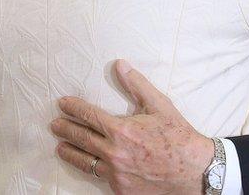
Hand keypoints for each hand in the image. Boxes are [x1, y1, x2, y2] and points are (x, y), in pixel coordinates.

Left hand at [52, 60, 213, 194]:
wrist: (193, 170)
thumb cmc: (177, 135)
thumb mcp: (160, 105)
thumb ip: (136, 85)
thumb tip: (119, 65)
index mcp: (122, 130)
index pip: (89, 116)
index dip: (73, 108)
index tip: (63, 104)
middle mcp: (114, 153)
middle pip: (81, 139)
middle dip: (65, 130)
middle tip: (55, 124)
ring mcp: (116, 173)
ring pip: (84, 162)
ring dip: (70, 152)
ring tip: (60, 147)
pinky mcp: (120, 188)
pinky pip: (100, 176)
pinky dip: (93, 168)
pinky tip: (88, 163)